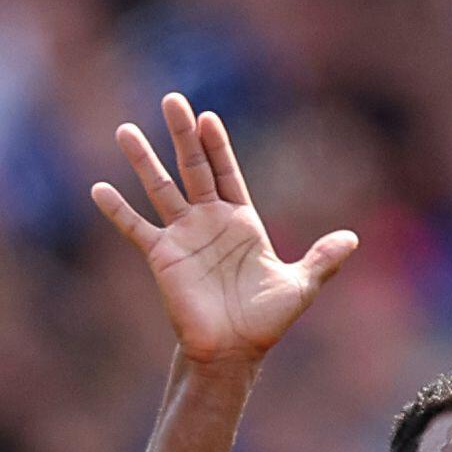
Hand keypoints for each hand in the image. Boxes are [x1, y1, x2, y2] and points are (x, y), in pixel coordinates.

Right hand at [89, 93, 358, 366]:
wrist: (234, 351)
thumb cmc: (265, 320)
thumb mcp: (300, 286)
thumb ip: (322, 260)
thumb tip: (353, 239)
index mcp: (241, 221)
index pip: (226, 172)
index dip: (217, 145)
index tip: (207, 116)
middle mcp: (209, 221)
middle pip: (192, 168)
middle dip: (182, 135)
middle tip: (172, 100)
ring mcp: (183, 236)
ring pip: (160, 189)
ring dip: (143, 160)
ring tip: (125, 130)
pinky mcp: (162, 256)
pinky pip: (135, 229)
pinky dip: (118, 210)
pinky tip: (98, 188)